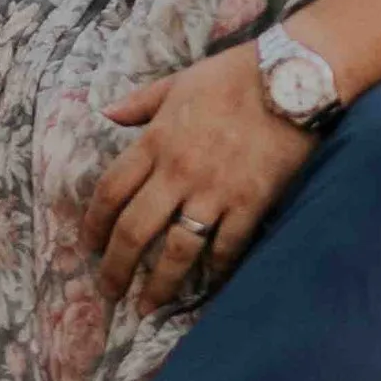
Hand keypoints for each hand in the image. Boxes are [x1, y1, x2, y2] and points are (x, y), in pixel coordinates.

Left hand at [85, 43, 318, 311]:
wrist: (292, 76)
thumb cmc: (235, 74)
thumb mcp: (179, 81)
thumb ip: (141, 103)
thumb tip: (106, 114)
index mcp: (156, 141)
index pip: (111, 191)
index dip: (94, 224)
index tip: (88, 247)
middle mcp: (178, 171)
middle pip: (135, 230)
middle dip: (116, 267)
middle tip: (108, 292)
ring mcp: (215, 191)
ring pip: (178, 249)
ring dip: (160, 283)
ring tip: (148, 306)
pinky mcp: (251, 202)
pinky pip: (228, 247)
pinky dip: (216, 270)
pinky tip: (206, 286)